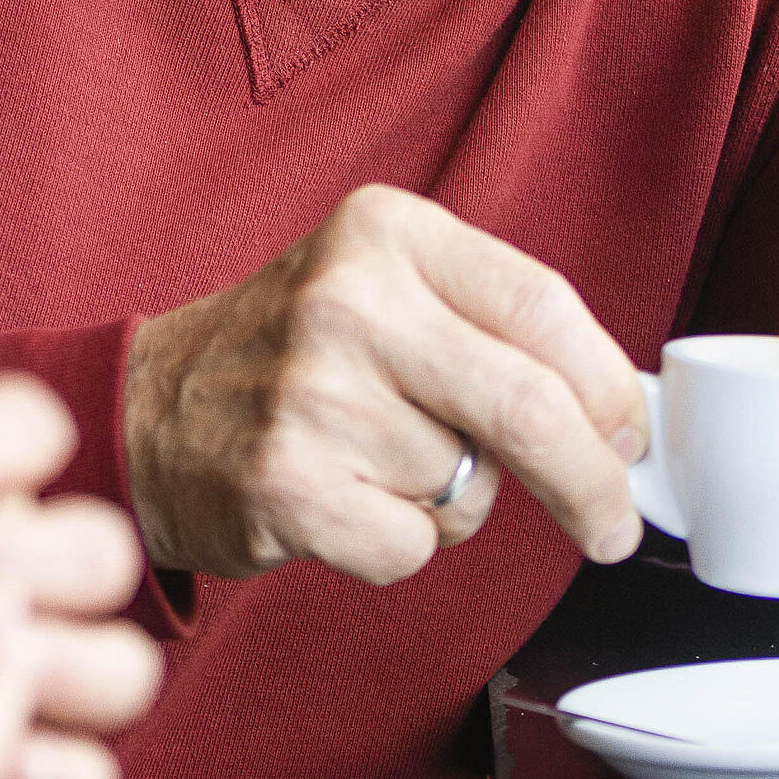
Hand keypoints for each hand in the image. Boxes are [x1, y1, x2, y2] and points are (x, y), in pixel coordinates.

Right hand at [123, 183, 645, 585]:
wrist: (150, 408)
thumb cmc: (294, 354)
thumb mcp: (383, 285)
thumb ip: (491, 325)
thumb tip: (617, 417)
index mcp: (386, 230)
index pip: (543, 306)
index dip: (608, 388)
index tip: (628, 439)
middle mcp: (348, 297)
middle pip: (531, 407)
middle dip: (593, 484)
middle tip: (611, 526)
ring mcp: (312, 391)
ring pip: (470, 487)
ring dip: (450, 502)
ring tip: (374, 461)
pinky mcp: (287, 482)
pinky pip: (414, 548)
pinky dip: (397, 546)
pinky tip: (341, 500)